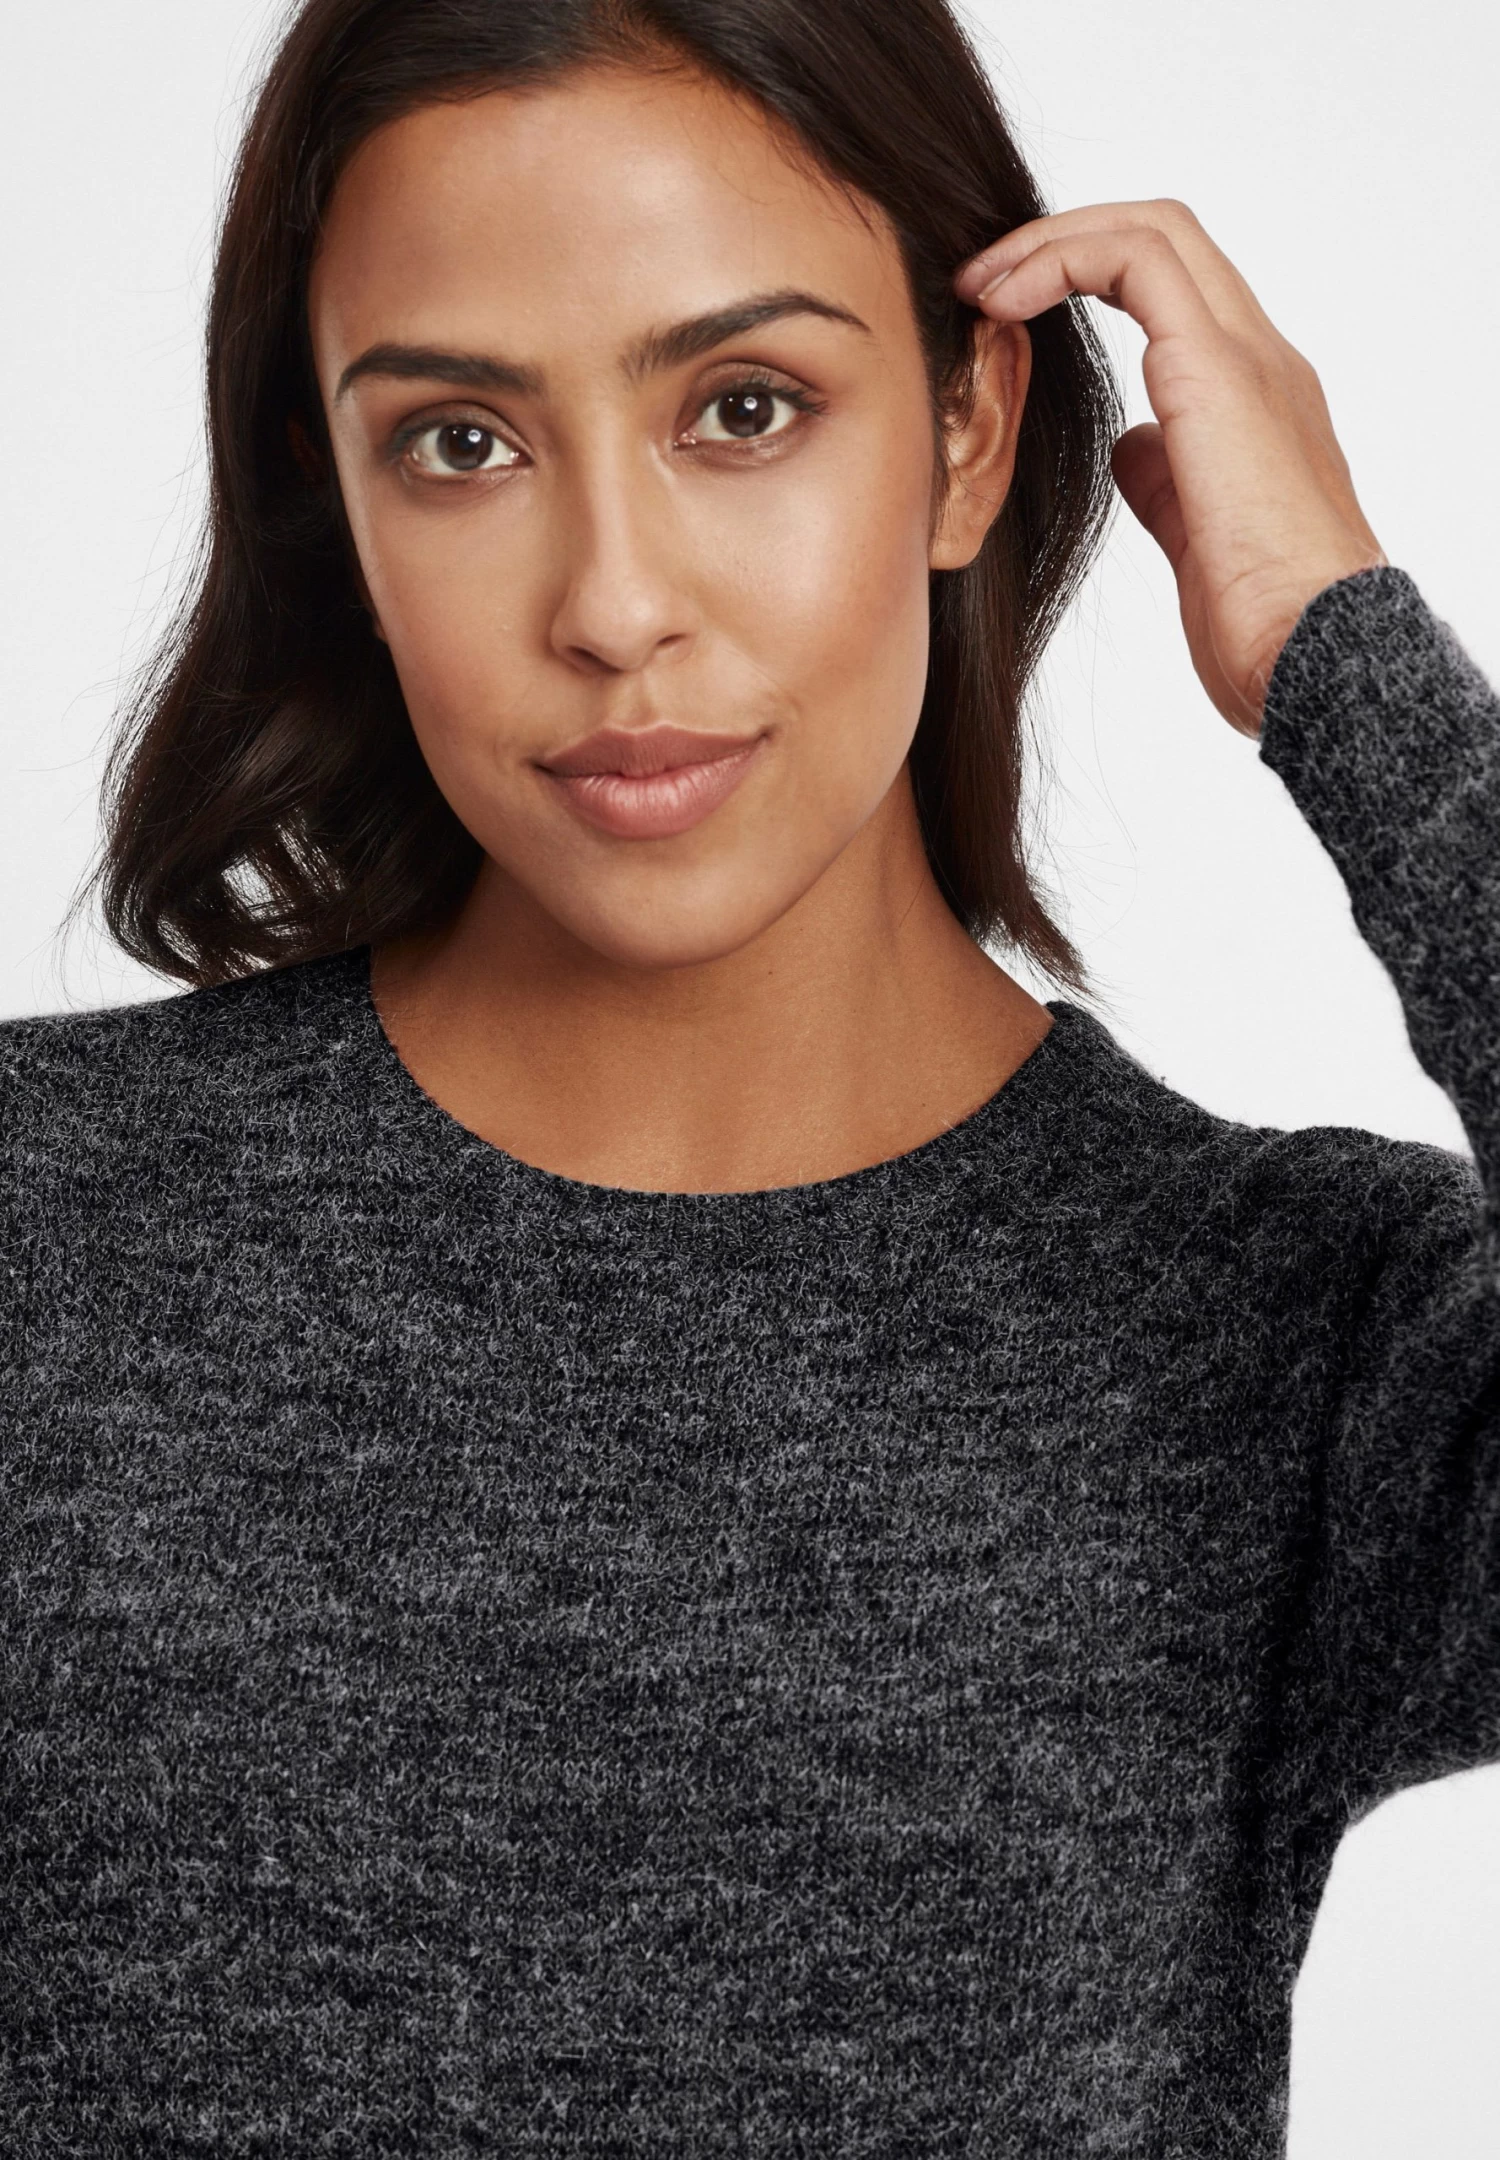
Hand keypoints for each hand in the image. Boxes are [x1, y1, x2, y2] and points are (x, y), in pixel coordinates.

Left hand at [955, 200, 1387, 736]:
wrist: (1314, 656)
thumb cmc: (1265, 625)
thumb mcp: (1194, 536)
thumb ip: (1165, 479)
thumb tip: (1131, 449)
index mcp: (1254, 397)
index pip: (1175, 288)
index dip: (1086, 276)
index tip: (1005, 314)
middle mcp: (1261, 360)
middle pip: (1164, 238)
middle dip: (1060, 241)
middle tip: (980, 283)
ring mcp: (1248, 359)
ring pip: (1154, 230)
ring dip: (1052, 242)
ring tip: (981, 286)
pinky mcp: (1219, 372)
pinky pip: (1140, 262)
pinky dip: (1062, 259)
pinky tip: (1003, 304)